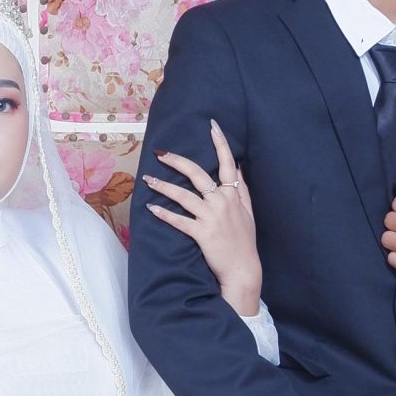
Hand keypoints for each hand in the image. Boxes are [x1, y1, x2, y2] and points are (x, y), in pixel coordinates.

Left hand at [142, 122, 262, 315]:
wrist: (243, 269)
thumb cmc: (245, 242)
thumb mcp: (248, 212)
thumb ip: (242, 189)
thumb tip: (238, 168)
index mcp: (233, 194)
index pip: (227, 163)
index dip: (220, 143)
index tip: (212, 126)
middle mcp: (221, 202)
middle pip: (196, 174)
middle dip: (176, 161)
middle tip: (160, 153)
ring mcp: (211, 217)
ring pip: (182, 195)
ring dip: (162, 186)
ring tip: (147, 179)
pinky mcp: (201, 233)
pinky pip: (178, 220)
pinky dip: (164, 214)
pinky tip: (152, 208)